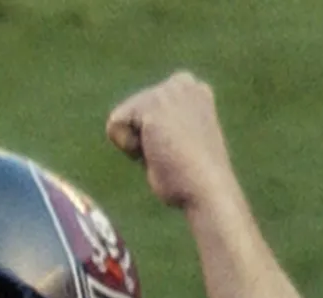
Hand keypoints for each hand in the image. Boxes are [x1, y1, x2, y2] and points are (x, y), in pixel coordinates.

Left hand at [105, 72, 238, 213]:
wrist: (207, 189)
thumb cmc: (194, 179)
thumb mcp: (181, 145)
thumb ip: (163, 130)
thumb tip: (147, 138)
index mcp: (194, 90)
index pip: (144, 108)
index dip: (151, 136)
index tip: (179, 150)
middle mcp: (182, 83)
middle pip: (131, 112)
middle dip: (142, 139)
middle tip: (171, 155)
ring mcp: (168, 91)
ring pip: (122, 118)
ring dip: (136, 144)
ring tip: (165, 154)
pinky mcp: (152, 105)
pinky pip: (115, 126)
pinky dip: (128, 147)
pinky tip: (155, 153)